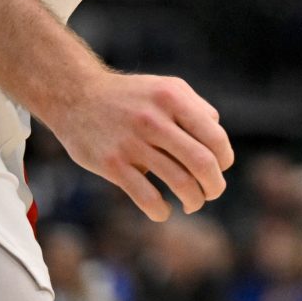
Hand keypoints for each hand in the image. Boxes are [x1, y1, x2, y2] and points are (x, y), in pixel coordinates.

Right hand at [43, 70, 235, 220]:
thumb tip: (218, 140)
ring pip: (179, 182)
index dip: (225, 159)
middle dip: (214, 185)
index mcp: (173, 99)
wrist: (77, 96)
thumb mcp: (167, 87)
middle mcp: (155, 120)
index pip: (215, 137)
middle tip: (213, 192)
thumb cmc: (131, 96)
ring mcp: (132, 143)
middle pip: (202, 162)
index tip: (221, 168)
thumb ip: (196, 108)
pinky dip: (160, 211)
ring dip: (193, 200)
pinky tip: (163, 212)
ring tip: (193, 203)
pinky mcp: (111, 164)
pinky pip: (145, 197)